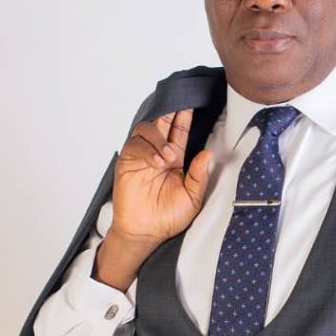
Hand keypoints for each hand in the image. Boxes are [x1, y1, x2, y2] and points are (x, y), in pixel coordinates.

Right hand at [111, 109, 212, 243]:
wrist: (146, 232)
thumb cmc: (168, 218)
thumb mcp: (192, 198)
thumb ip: (199, 176)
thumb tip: (207, 153)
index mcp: (175, 159)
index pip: (180, 131)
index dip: (184, 117)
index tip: (191, 103)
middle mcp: (158, 153)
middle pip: (162, 122)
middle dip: (171, 112)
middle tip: (179, 105)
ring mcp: (142, 156)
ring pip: (147, 129)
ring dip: (159, 138)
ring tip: (168, 157)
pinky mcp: (127, 162)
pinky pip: (135, 145)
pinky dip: (147, 149)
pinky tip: (156, 162)